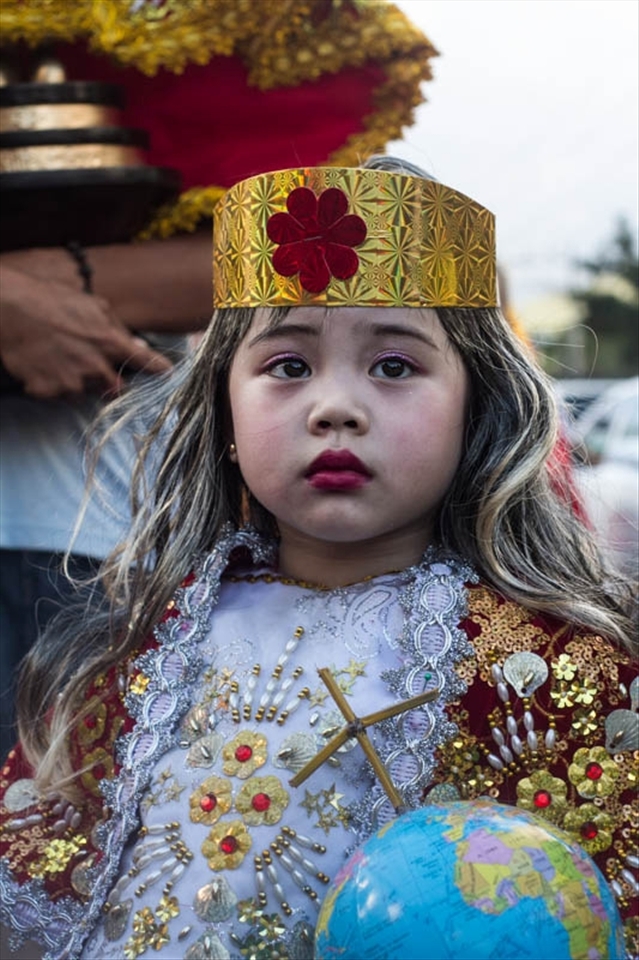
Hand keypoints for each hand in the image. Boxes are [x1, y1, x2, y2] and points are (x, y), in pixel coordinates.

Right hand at [0, 262, 171, 398]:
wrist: (8, 308)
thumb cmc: (50, 300)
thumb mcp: (91, 304)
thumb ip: (117, 327)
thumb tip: (140, 346)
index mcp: (109, 342)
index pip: (145, 362)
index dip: (159, 369)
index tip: (168, 374)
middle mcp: (95, 367)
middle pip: (115, 389)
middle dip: (109, 381)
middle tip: (90, 364)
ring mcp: (71, 382)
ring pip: (84, 392)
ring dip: (77, 382)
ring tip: (59, 357)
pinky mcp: (48, 391)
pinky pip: (57, 394)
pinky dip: (51, 384)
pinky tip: (43, 363)